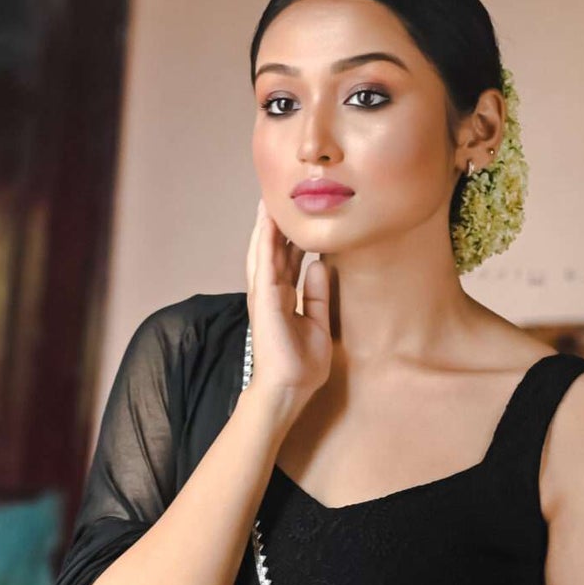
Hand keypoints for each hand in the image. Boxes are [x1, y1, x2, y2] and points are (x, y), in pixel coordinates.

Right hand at [244, 199, 331, 418]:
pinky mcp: (263, 300)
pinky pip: (264, 264)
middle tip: (279, 196)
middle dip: (274, 224)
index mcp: (282, 297)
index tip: (297, 215)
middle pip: (271, 250)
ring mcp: (264, 295)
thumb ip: (317, 293)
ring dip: (265, 225)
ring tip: (269, 199)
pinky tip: (267, 221)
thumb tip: (320, 265)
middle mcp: (270, 293)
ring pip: (263, 251)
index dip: (290, 237)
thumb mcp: (317, 321)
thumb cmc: (301, 364)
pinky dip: (265, 241)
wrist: (289, 389)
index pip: (286, 260)